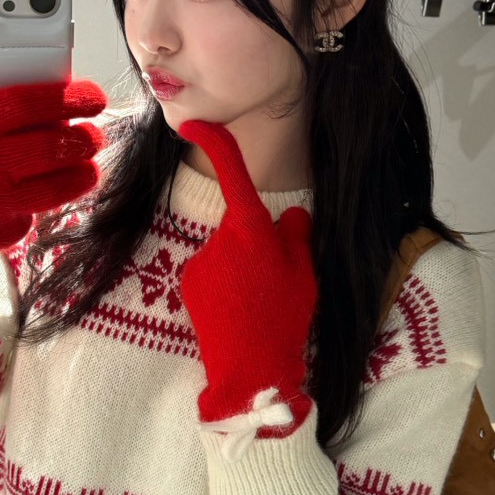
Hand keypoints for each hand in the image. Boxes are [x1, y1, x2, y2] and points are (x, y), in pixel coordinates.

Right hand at [0, 78, 106, 340]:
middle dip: (84, 142)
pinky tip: (24, 199)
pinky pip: (28, 219)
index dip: (70, 99)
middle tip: (93, 138)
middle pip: (53, 148)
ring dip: (80, 177)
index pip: (32, 103)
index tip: (93, 98)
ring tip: (86, 170)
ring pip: (54, 189)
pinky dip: (34, 209)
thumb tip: (51, 113)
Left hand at [178, 120, 316, 435]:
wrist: (250, 372)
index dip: (214, 141)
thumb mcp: (306, 274)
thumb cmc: (284, 319)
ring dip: (240, 269)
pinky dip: (224, 287)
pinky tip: (238, 312)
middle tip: (275, 281)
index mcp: (251, 229)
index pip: (233, 173)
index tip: (194, 122)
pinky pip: (211, 274)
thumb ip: (297, 236)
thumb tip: (292, 215)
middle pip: (239, 225)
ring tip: (257, 304)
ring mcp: (200, 262)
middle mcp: (220, 239)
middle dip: (254, 242)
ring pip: (226, 253)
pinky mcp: (187, 284)